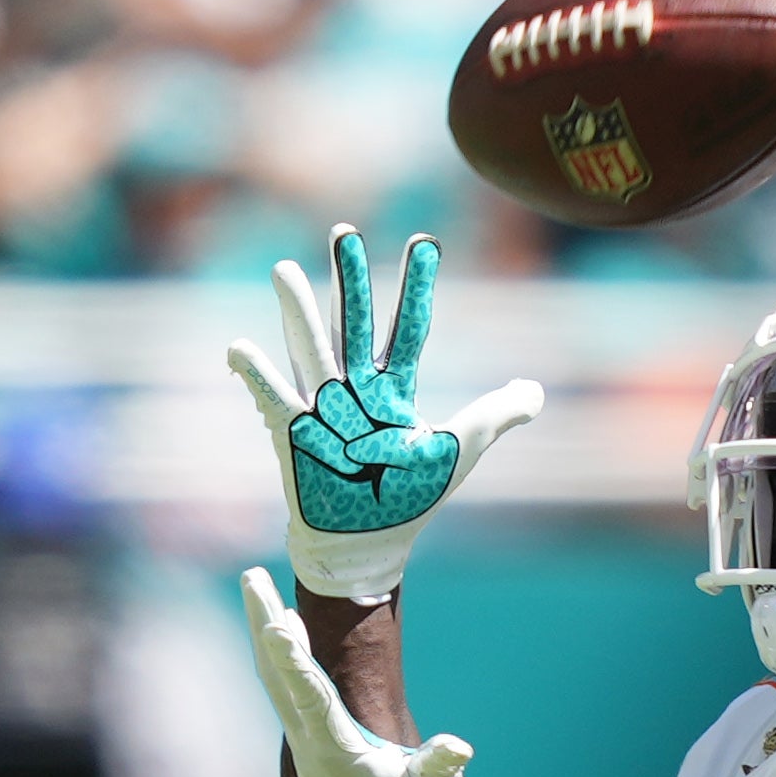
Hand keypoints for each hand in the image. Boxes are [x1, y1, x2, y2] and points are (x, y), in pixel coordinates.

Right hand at [223, 227, 542, 601]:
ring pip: (311, 350)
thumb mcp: (461, 451)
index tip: (425, 243)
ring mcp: (321, 408)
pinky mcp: (293, 436)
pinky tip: (240, 347)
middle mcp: (355, 389)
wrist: (368, 544)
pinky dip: (256, 375)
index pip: (409, 329)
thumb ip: (495, 416)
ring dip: (298, 312)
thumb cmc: (410, 498)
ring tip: (285, 269)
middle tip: (345, 232)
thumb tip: (535, 391)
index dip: (417, 288)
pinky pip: (273, 400)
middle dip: (351, 280)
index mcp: (394, 390)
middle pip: (354, 324)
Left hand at [240, 571, 471, 776]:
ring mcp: (301, 735)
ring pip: (273, 675)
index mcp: (336, 750)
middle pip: (278, 674)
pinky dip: (276, 650)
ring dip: (263, 628)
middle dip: (264, 623)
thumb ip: (442, 768)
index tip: (277, 623)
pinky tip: (276, 622)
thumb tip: (457, 748)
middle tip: (252, 577)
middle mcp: (308, 740)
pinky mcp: (304, 733)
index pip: (311, 697)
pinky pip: (281, 683)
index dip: (294, 660)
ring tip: (256, 585)